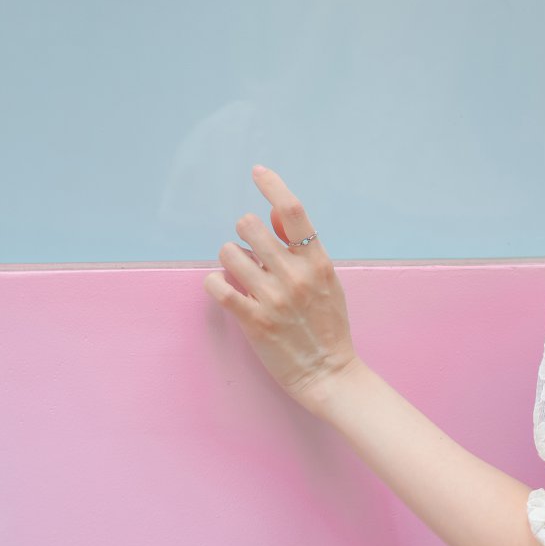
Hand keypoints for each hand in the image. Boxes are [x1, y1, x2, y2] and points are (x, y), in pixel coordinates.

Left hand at [204, 167, 356, 411]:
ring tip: (240, 274)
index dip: (272, 184)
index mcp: (317, 262)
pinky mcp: (252, 321)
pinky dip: (215, 283)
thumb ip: (303, 248)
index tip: (257, 172)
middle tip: (250, 251)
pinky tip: (224, 288)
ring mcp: (272, 298)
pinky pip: (217, 287)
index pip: (292, 210)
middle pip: (250, 225)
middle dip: (244, 234)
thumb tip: (278, 213)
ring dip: (230, 259)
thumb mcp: (326, 281)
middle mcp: (294, 275)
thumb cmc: (328, 326)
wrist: (329, 373)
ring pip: (229, 253)